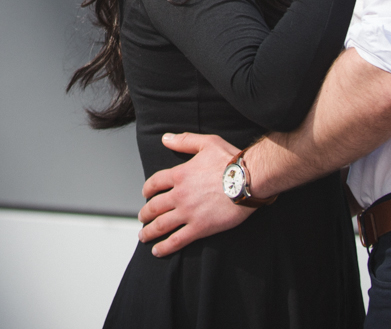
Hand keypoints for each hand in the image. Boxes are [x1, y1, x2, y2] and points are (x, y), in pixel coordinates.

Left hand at [137, 133, 254, 256]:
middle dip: (145, 214)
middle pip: (154, 206)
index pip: (155, 183)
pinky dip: (165, 247)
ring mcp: (188, 212)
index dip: (147, 189)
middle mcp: (180, 195)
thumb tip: (166, 138)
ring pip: (161, 225)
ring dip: (149, 232)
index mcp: (180, 175)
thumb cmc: (231, 161)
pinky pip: (177, 240)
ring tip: (144, 236)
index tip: (145, 194)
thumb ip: (184, 140)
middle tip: (142, 218)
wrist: (248, 180)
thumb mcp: (207, 143)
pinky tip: (157, 251)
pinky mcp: (200, 227)